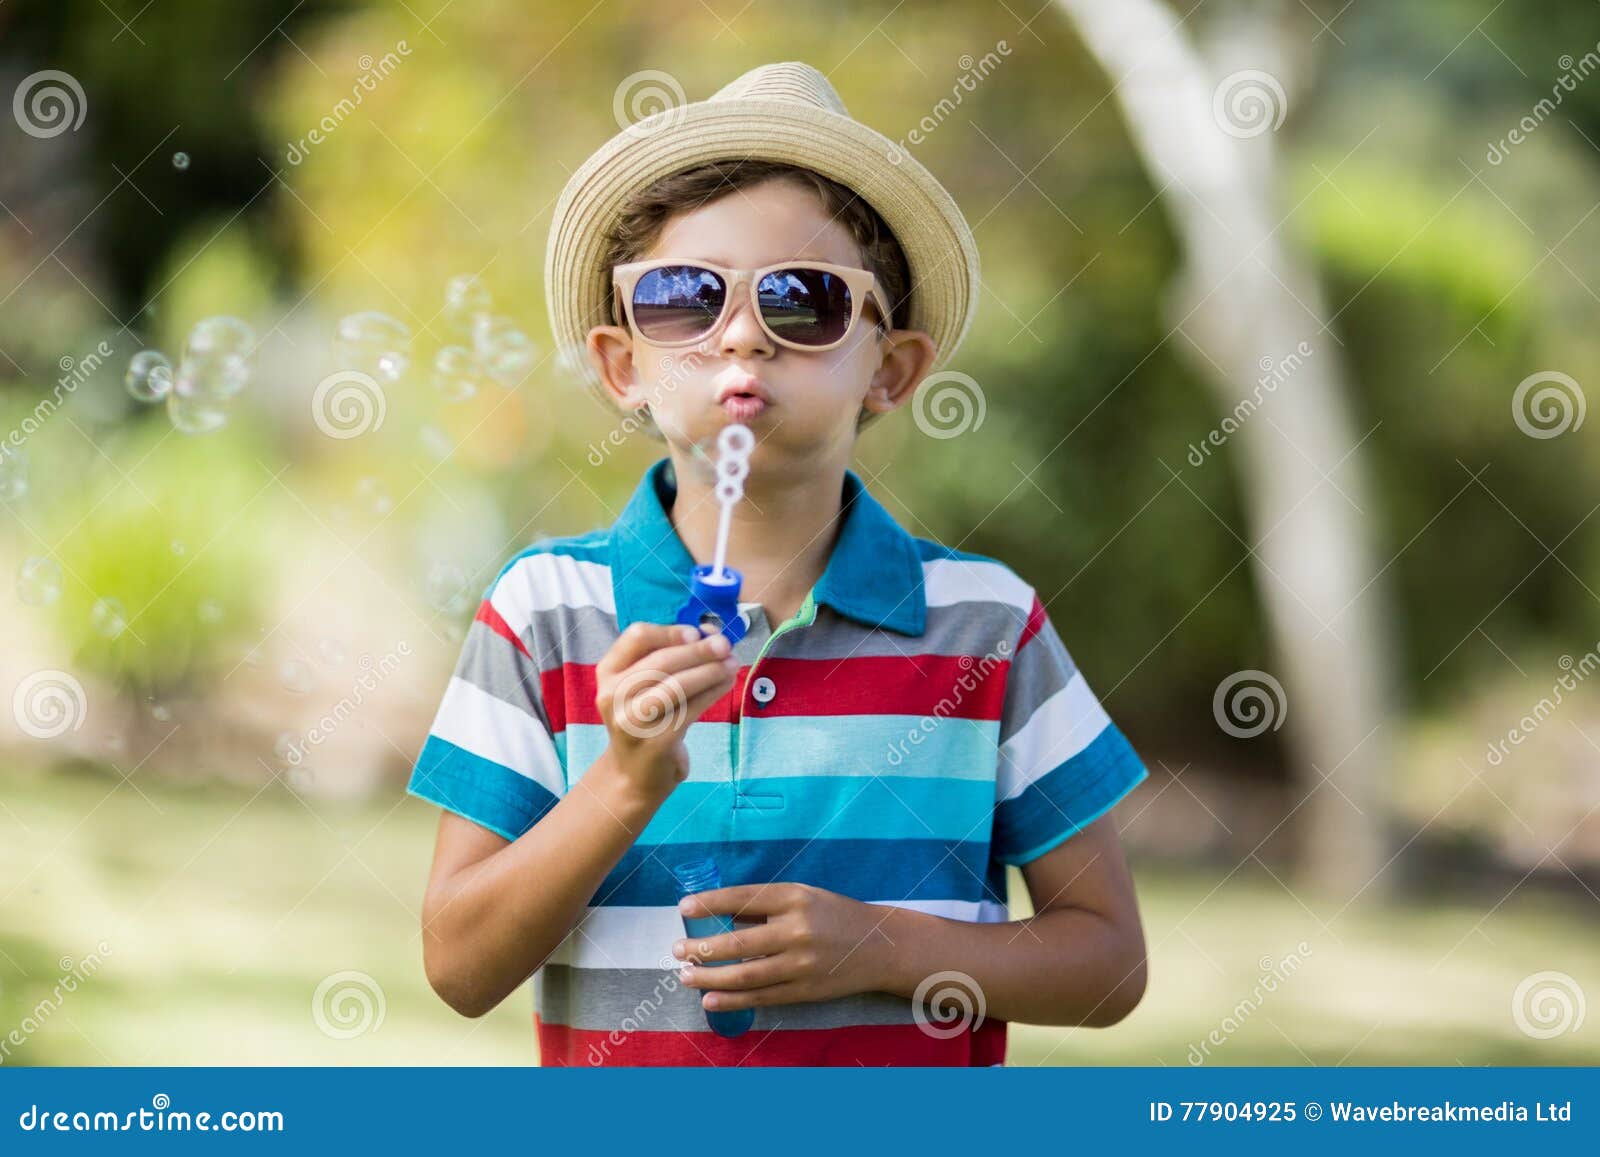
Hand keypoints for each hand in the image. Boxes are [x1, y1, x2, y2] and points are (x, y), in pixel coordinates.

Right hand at [594, 622, 737, 798]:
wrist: (634, 773)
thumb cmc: (645, 719)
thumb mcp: (642, 685)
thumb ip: (668, 656)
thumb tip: (709, 634)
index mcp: (608, 672)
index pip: (637, 636)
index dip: (671, 631)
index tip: (697, 633)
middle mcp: (613, 695)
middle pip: (661, 661)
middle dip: (699, 650)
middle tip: (725, 645)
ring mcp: (631, 721)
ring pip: (677, 686)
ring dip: (710, 671)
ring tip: (731, 664)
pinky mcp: (656, 742)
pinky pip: (690, 710)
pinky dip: (712, 692)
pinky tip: (726, 684)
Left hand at [671, 883, 892, 1010]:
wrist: (879, 945)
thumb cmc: (833, 915)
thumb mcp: (803, 897)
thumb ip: (765, 906)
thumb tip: (718, 913)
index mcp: (794, 897)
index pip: (743, 898)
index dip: (710, 903)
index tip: (684, 907)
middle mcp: (797, 929)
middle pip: (738, 942)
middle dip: (701, 947)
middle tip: (677, 950)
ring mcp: (801, 963)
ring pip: (745, 974)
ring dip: (709, 977)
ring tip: (685, 976)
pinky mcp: (805, 990)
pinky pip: (761, 996)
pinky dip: (732, 1000)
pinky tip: (710, 999)